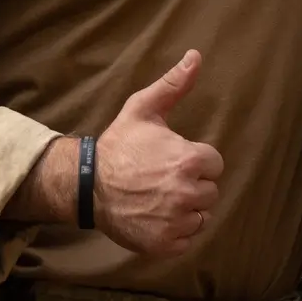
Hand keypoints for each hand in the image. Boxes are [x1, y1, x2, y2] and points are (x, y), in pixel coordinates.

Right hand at [96, 50, 225, 257]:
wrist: (87, 185)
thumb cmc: (118, 145)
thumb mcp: (143, 109)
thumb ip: (174, 85)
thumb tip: (196, 56)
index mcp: (190, 160)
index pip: (214, 164)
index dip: (196, 161)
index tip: (174, 160)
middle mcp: (188, 193)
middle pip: (210, 192)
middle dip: (192, 185)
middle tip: (164, 180)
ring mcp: (176, 221)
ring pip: (201, 217)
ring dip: (187, 210)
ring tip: (161, 199)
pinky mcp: (165, 244)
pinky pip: (187, 240)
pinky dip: (176, 233)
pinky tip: (158, 218)